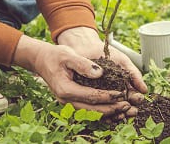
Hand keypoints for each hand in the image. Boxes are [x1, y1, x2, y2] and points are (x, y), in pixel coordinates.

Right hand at [12, 35, 140, 119]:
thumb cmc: (56, 56)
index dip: (108, 96)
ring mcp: (68, 103)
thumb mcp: (69, 55)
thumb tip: (100, 73)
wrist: (42, 60)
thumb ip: (83, 64)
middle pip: (92, 109)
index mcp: (66, 89)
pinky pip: (87, 111)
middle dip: (111, 109)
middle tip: (127, 106)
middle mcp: (66, 100)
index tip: (122, 94)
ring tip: (124, 111)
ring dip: (108, 113)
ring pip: (90, 113)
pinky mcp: (72, 102)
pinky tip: (114, 112)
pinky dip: (101, 112)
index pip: (91, 96)